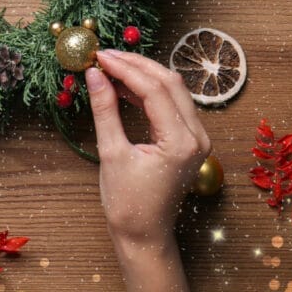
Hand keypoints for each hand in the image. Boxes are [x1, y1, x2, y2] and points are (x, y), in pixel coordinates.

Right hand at [86, 50, 210, 247]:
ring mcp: (197, 138)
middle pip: (170, 82)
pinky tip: (125, 87)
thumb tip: (94, 74)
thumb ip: (105, 110)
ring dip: (143, 75)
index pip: (154, 89)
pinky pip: (172, 104)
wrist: (144, 236)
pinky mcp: (189, 140)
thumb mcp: (111, 153)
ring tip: (112, 67)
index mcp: (181, 141)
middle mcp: (197, 136)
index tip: (100, 56)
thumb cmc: (127, 203)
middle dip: (136, 65)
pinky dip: (149, 92)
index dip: (125, 68)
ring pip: (173, 90)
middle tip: (106, 55)